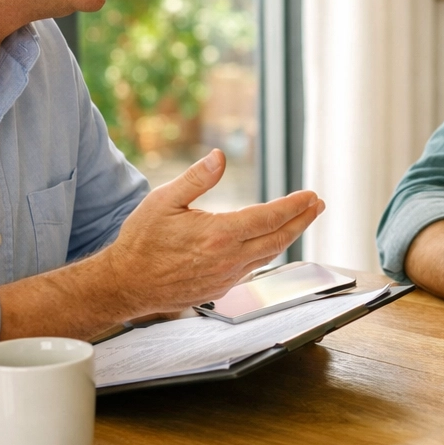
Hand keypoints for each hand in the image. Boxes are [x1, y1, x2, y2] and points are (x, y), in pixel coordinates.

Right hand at [99, 150, 323, 317]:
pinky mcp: (221, 288)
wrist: (126, 284)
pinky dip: (268, 252)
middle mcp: (228, 259)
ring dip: (289, 236)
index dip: (294, 206)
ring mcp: (226, 277)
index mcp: (218, 235)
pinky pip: (253, 268)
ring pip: (268, 256)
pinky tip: (270, 242)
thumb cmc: (141, 241)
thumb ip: (197, 178)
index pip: (268, 218)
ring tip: (301, 220)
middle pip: (278, 239)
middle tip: (317, 205)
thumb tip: (220, 156)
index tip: (310, 195)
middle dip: (302, 220)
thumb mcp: (164, 200)